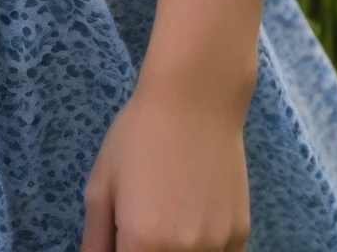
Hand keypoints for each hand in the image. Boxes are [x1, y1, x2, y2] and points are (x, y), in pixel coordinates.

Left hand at [81, 81, 250, 251]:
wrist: (196, 99)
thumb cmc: (139, 135)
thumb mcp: (101, 184)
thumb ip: (95, 239)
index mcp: (143, 243)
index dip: (124, 251)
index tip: (124, 237)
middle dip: (148, 248)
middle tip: (145, 220)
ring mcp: (217, 247)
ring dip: (175, 249)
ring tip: (169, 212)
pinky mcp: (241, 235)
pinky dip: (203, 247)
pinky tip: (194, 214)